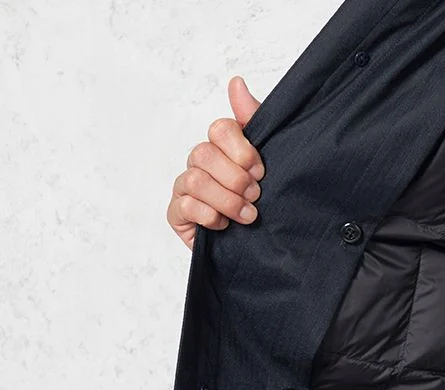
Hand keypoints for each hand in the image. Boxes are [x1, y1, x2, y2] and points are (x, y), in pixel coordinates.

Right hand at [167, 76, 265, 249]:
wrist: (258, 248)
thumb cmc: (258, 203)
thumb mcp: (265, 162)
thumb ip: (253, 121)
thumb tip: (236, 82)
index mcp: (221, 147)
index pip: (220, 129)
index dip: (241, 150)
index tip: (261, 172)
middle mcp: (199, 163)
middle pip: (204, 153)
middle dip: (235, 178)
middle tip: (255, 195)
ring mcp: (185, 187)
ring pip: (196, 180)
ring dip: (227, 200)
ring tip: (248, 216)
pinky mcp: (177, 213)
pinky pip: (185, 206)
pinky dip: (210, 217)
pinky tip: (224, 226)